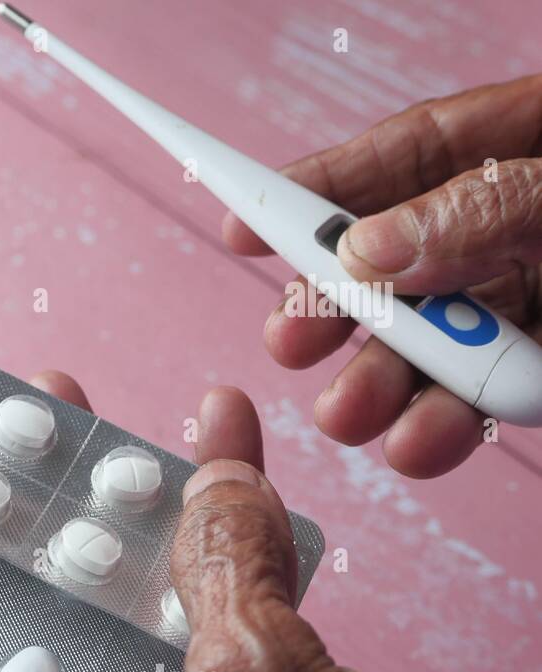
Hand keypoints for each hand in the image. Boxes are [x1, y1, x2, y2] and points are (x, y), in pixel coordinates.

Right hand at [223, 74, 541, 478]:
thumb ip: (481, 204)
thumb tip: (368, 251)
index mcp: (508, 147)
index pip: (388, 163)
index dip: (307, 195)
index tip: (240, 226)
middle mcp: (500, 229)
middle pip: (387, 269)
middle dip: (329, 313)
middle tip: (292, 342)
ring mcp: (519, 303)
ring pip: (419, 350)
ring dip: (373, 388)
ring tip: (349, 416)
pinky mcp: (532, 371)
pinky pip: (472, 405)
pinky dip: (439, 431)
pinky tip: (416, 443)